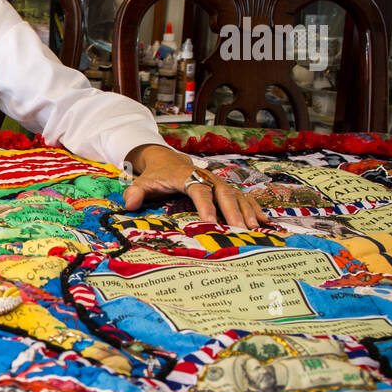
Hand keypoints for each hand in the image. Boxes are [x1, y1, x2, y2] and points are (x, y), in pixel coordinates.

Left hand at [122, 143, 265, 228]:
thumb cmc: (154, 176)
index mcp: (186, 176)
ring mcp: (217, 181)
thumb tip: (129, 205)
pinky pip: (242, 196)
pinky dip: (253, 207)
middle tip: (240, 231)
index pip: (198, 190)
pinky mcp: (224, 187)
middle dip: (232, 212)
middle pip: (223, 192)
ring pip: (235, 194)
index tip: (211, 223)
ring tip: (254, 229)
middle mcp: (206, 177)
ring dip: (246, 211)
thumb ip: (135, 193)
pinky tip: (263, 221)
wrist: (166, 160)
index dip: (205, 206)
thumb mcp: (142, 182)